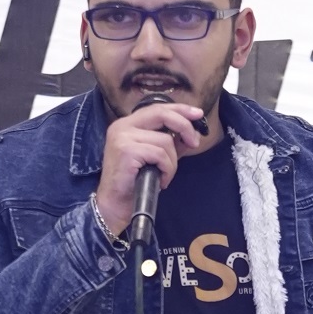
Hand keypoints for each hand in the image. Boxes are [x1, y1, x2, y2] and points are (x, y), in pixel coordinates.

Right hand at [94, 99, 203, 237]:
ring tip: (164, 175)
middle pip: (161, 114)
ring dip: (172, 162)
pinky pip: (160, 154)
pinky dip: (166, 169)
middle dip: (184, 126)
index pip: (157, 108)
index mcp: (127, 124)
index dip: (180, 109)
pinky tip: (160, 180)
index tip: (197, 114)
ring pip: (165, 140)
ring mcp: (123, 137)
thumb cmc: (134, 183)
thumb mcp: (155, 158)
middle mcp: (122, 126)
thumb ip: (171, 143)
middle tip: (195, 142)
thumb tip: (192, 134)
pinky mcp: (126, 150)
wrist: (115, 205)